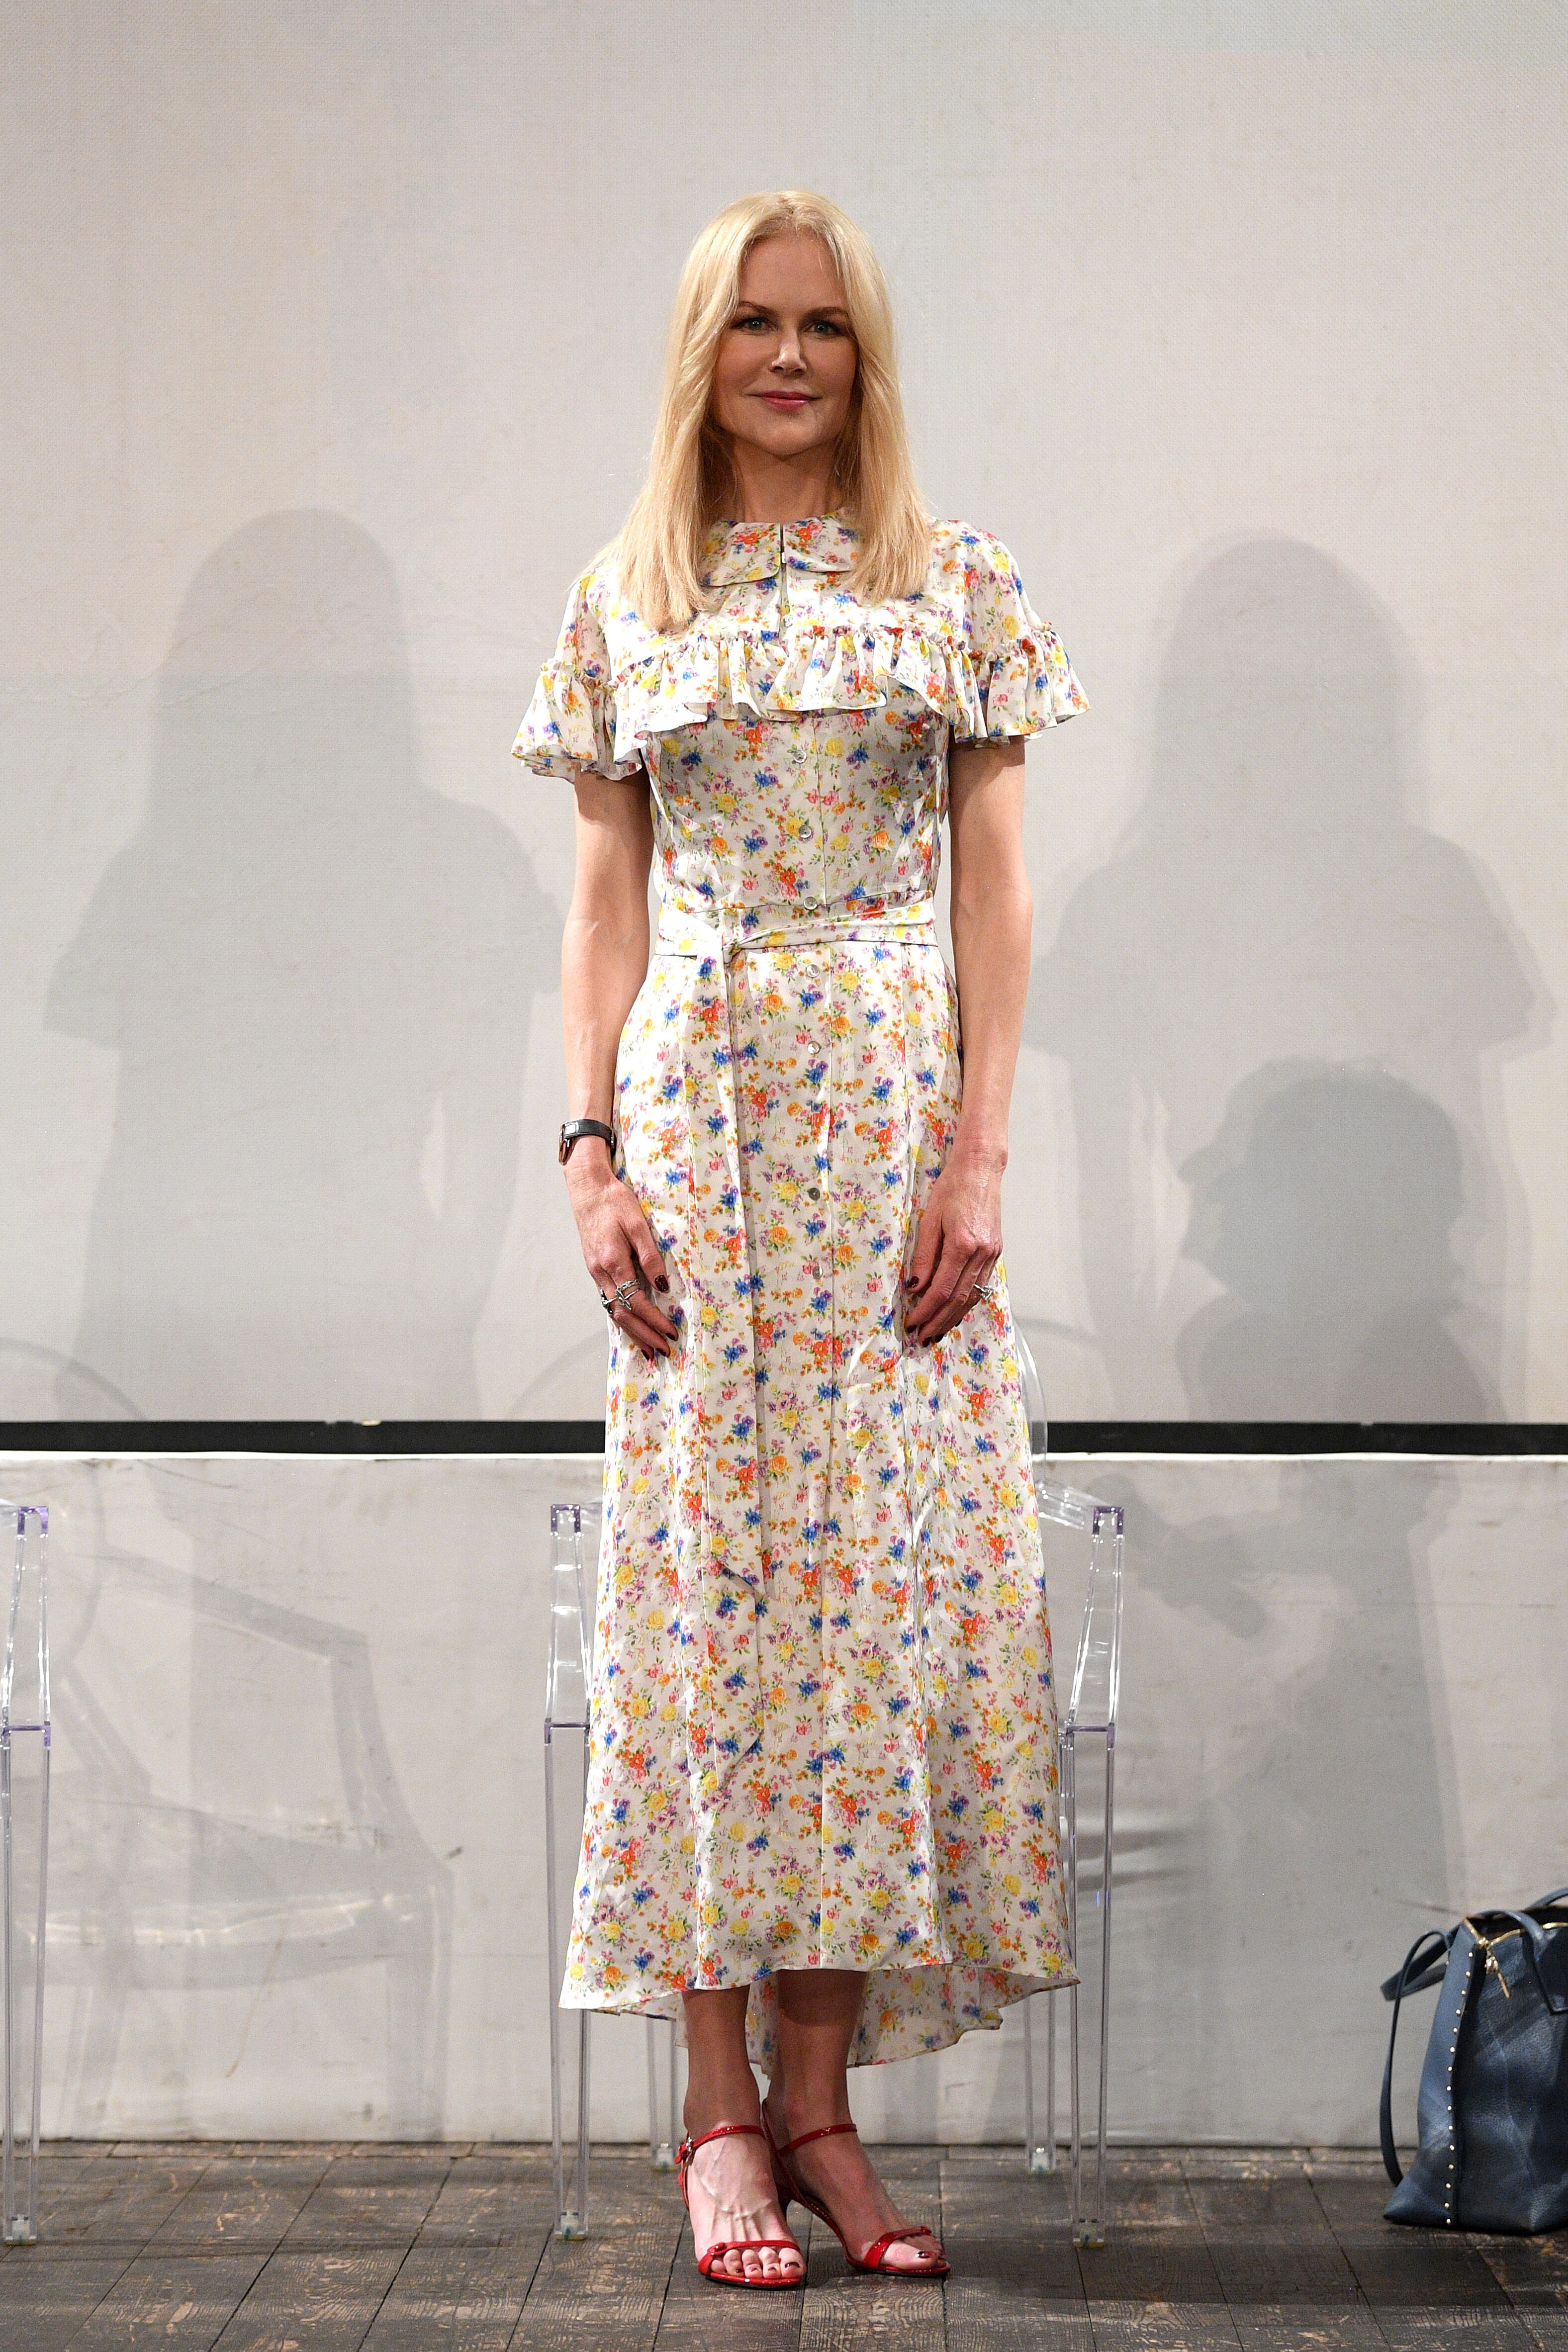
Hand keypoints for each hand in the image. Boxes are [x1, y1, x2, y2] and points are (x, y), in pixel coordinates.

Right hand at [566, 1146, 678, 1359]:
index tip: (671, 1333)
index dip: (654, 1321)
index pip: (636, 1302)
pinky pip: (609, 1301)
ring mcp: (596, 1273)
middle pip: (623, 1314)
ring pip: (613, 1311)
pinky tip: (632, 1326)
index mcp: (613, 1262)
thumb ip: (650, 1256)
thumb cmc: (615, 1202)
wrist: (588, 1190)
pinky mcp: (595, 1270)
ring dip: (632, 1332)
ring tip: (650, 1349)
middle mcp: (601, 1273)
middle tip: (663, 1352)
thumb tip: (663, 1286)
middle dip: (644, 1335)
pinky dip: (622, 1318)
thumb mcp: (638, 1224)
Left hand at [903, 1148, 1001, 1346]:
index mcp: (962, 1244)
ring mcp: (992, 1254)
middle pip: (959, 1299)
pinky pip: (981, 1285)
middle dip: (938, 1321)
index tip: (912, 1322)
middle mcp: (981, 1253)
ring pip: (973, 1296)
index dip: (926, 1310)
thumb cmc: (951, 1188)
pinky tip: (955, 1312)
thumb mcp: (930, 1219)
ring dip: (953, 1317)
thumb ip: (924, 1256)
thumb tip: (915, 1287)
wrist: (981, 1169)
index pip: (942, 1289)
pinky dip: (967, 1303)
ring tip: (935, 1332)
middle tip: (921, 1337)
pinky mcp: (995, 1252)